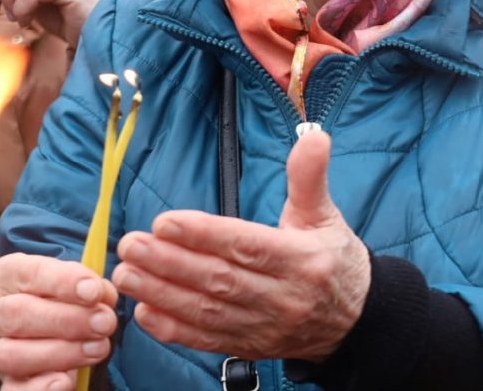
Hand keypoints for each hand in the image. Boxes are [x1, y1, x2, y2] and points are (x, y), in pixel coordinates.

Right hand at [0, 253, 118, 390]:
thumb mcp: (62, 277)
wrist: (30, 318)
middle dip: (68, 320)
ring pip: (13, 355)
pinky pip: (12, 390)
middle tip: (105, 322)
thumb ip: (83, 284)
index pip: (29, 274)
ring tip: (98, 348)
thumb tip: (103, 297)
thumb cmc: (50, 293)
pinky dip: (40, 388)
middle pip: (18, 314)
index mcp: (0, 275)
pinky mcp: (1, 379)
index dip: (64, 282)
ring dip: (63, 353)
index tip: (94, 291)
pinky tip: (66, 381)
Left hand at [111, 129, 369, 361]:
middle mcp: (283, 297)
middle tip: (131, 245)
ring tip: (126, 274)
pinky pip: (207, 340)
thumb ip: (310, 176)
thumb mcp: (325, 214)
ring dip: (162, 294)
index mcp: (301, 260)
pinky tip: (143, 313)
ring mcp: (265, 327)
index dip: (204, 235)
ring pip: (207, 311)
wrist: (356, 321)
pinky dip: (174, 329)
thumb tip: (314, 136)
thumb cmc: (333, 257)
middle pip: (219, 280)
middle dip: (170, 263)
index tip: (165, 221)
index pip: (246, 246)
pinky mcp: (250, 346)